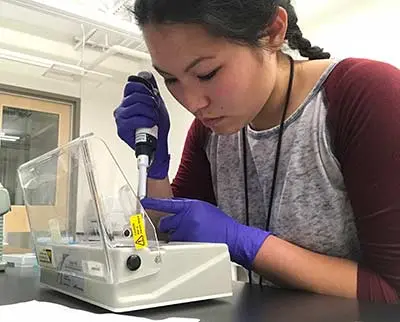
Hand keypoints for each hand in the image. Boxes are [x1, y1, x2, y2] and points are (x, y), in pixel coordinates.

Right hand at [114, 73, 169, 178]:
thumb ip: (151, 88)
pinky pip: (134, 119)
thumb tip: (146, 74)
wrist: (159, 147)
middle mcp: (123, 108)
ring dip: (150, 113)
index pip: (132, 84)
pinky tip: (149, 125)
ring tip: (153, 120)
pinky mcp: (122, 129)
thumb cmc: (157, 129)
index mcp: (129, 101)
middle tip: (154, 112)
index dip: (146, 89)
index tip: (153, 98)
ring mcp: (121, 118)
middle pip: (136, 94)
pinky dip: (146, 121)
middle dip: (150, 102)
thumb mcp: (157, 104)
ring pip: (137, 105)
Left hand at [140, 197, 270, 269]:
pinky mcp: (187, 244)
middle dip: (169, 226)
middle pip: (165, 222)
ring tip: (192, 235)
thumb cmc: (219, 224)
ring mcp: (185, 232)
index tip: (144, 201)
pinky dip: (180, 245)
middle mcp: (186, 218)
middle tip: (181, 227)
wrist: (232, 237)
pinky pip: (176, 245)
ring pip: (170, 235)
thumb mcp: (203, 208)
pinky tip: (193, 242)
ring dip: (176, 236)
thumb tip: (174, 210)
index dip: (153, 202)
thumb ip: (187, 208)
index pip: (167, 203)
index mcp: (190, 206)